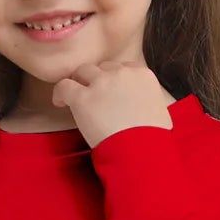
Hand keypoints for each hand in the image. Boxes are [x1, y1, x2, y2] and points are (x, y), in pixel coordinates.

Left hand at [50, 57, 172, 147]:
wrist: (141, 152)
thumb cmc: (153, 139)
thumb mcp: (159, 110)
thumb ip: (146, 99)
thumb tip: (137, 106)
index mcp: (143, 75)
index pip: (123, 67)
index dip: (114, 79)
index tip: (110, 92)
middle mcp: (122, 73)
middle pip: (103, 68)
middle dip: (97, 80)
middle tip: (92, 96)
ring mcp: (101, 83)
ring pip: (83, 71)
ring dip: (79, 82)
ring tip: (75, 98)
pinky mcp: (83, 98)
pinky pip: (64, 86)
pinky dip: (60, 93)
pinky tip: (60, 103)